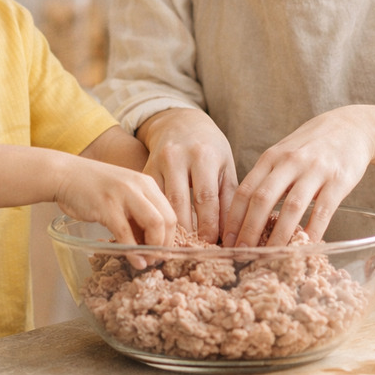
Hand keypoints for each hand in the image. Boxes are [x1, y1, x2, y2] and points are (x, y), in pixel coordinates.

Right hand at [53, 158, 176, 251]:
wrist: (65, 174)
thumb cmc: (93, 188)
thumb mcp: (123, 196)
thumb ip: (137, 215)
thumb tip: (150, 245)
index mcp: (147, 183)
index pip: (171, 212)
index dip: (171, 237)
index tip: (163, 252)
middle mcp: (140, 186)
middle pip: (167, 219)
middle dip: (166, 245)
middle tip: (157, 259)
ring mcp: (124, 195)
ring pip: (154, 224)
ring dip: (154, 249)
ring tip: (147, 262)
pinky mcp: (107, 206)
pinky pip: (126, 233)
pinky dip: (133, 251)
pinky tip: (134, 261)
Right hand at [136, 108, 237, 243]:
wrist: (178, 121)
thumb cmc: (208, 147)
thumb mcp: (224, 164)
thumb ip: (228, 196)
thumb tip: (230, 232)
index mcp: (203, 155)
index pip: (205, 197)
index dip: (208, 225)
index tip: (211, 245)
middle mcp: (177, 156)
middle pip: (179, 203)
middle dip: (187, 232)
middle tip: (193, 252)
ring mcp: (157, 162)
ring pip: (160, 203)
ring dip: (168, 228)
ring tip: (179, 247)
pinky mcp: (144, 169)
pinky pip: (148, 199)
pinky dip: (155, 217)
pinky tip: (163, 233)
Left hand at [222, 106, 374, 247]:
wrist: (351, 126)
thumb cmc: (312, 145)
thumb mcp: (284, 153)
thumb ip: (267, 178)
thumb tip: (246, 214)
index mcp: (271, 157)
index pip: (245, 190)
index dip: (234, 217)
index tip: (226, 240)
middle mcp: (289, 162)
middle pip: (262, 199)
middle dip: (249, 230)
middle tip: (242, 253)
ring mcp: (314, 170)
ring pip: (291, 207)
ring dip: (279, 235)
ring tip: (271, 256)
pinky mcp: (338, 180)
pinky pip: (323, 211)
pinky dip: (313, 231)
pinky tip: (306, 246)